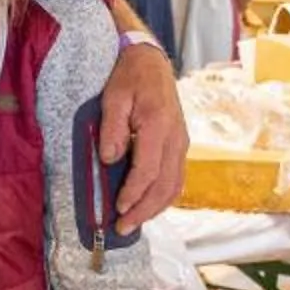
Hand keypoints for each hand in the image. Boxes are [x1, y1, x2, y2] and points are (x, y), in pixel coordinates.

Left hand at [101, 40, 186, 228]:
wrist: (150, 61)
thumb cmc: (128, 77)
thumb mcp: (113, 96)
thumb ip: (112, 128)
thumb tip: (109, 159)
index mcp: (157, 124)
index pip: (148, 169)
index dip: (134, 192)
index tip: (119, 207)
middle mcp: (175, 137)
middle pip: (165, 184)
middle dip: (144, 210)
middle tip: (123, 227)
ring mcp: (181, 142)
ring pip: (174, 185)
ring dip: (155, 209)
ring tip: (133, 224)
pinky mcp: (180, 145)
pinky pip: (176, 178)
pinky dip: (163, 197)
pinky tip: (147, 207)